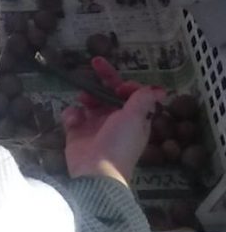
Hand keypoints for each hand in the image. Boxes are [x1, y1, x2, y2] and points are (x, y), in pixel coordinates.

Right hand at [61, 57, 165, 184]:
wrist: (95, 170)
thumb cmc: (119, 142)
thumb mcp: (135, 118)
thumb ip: (143, 99)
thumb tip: (160, 89)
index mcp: (132, 117)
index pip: (129, 94)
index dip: (124, 85)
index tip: (118, 84)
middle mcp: (115, 119)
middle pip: (108, 93)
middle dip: (102, 79)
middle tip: (94, 62)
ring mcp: (94, 125)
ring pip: (89, 101)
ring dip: (86, 98)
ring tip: (82, 102)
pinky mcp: (76, 131)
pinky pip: (73, 114)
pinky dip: (71, 115)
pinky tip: (73, 122)